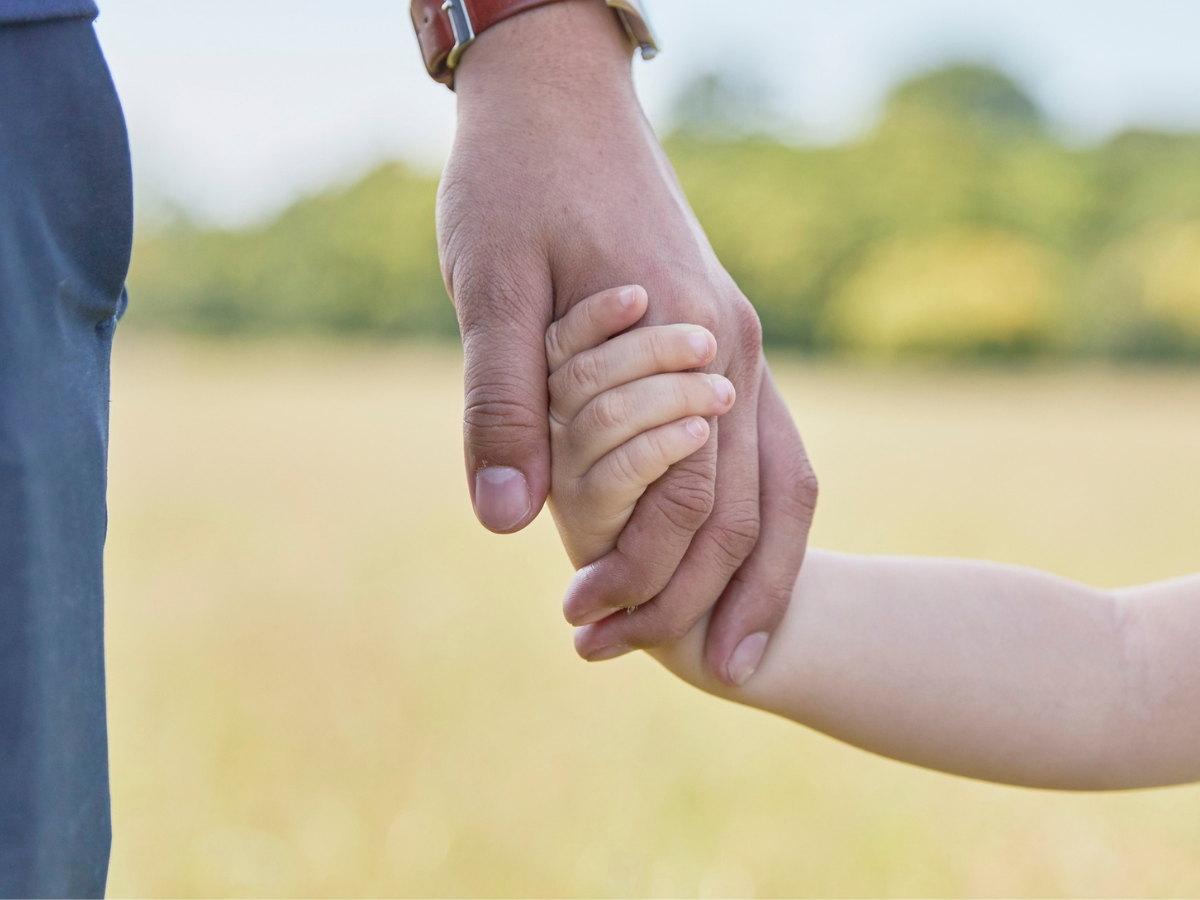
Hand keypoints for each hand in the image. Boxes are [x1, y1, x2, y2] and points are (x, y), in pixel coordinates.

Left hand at [437, 0, 817, 683]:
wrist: (558, 94)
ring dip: (758, 573)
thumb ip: (503, 401)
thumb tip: (507, 521)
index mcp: (681, 338)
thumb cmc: (515, 180)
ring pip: (783, 482)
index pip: (686, 497)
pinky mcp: (725, 337)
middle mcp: (732, 348)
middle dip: (701, 598)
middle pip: (750, 507)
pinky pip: (772, 448)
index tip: (582, 626)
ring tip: (731, 654)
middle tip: (647, 662)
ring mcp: (740, 342)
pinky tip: (731, 557)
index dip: (640, 575)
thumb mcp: (491, 286)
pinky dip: (760, 518)